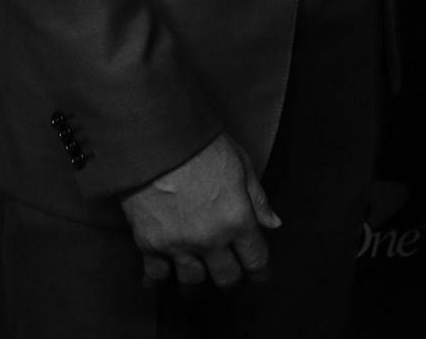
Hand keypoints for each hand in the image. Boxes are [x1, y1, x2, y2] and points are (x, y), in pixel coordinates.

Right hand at [120, 132, 277, 289]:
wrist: (157, 141)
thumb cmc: (203, 146)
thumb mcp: (242, 165)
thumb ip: (258, 200)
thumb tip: (274, 224)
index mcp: (238, 219)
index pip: (255, 258)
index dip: (260, 270)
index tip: (259, 274)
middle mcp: (211, 239)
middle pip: (227, 277)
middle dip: (232, 279)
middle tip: (231, 278)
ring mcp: (180, 245)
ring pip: (194, 282)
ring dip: (198, 284)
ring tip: (198, 283)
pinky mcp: (151, 244)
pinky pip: (156, 275)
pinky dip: (159, 282)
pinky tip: (161, 284)